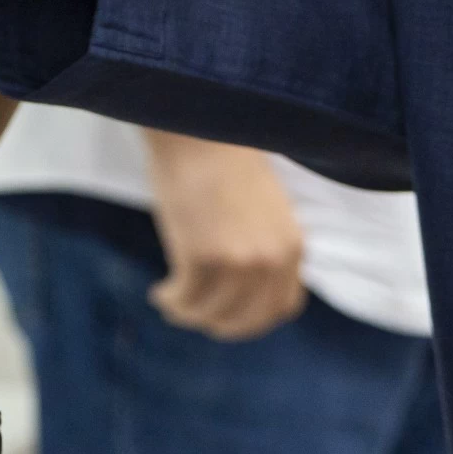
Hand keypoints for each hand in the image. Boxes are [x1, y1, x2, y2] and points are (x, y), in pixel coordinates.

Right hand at [143, 133, 306, 341]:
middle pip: (247, 319)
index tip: (230, 314)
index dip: (253, 318)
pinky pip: (185, 299)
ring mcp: (238, 263)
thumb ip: (262, 246)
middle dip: (219, 324)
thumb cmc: (222, 160)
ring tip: (171, 302)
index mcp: (291, 247)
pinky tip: (160, 292)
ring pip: (211, 313)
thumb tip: (243, 286)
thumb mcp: (262, 209)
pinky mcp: (202, 258)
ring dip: (189, 313)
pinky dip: (172, 301)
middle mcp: (271, 261)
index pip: (282, 307)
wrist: (197, 129)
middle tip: (196, 314)